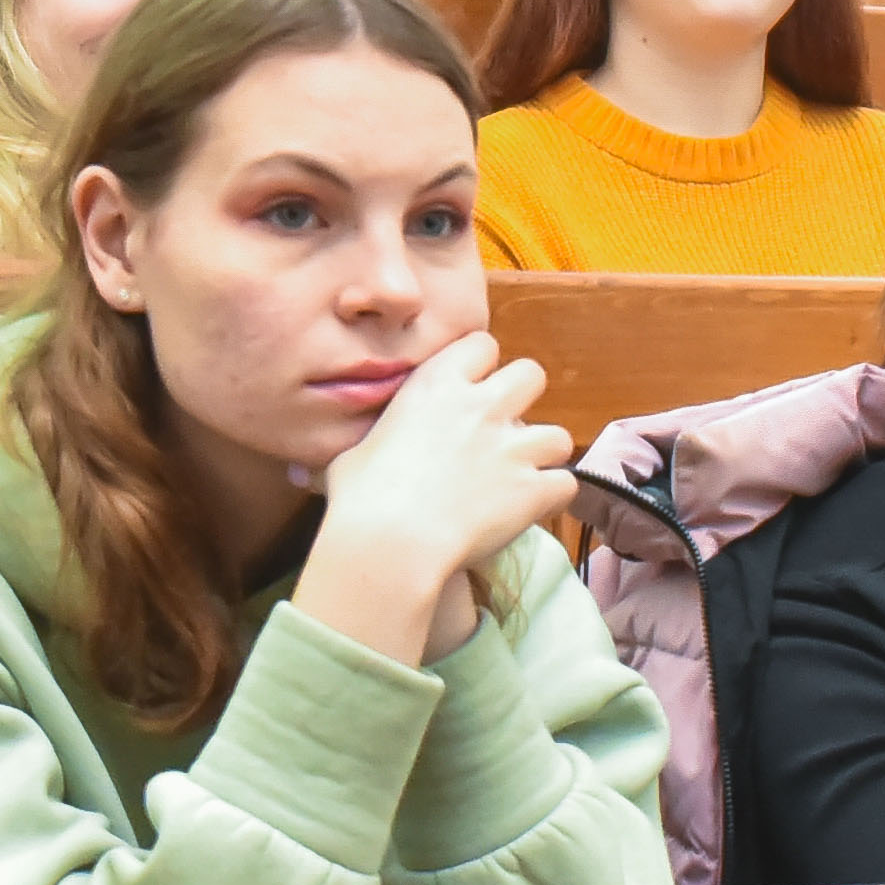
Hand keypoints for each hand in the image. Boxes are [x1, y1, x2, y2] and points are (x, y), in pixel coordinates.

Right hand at [300, 334, 574, 665]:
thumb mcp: (348, 456)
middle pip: (531, 374)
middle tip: (501, 431)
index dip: (480, 368)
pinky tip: (530, 511)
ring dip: (542, 455)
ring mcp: (513, 446)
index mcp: (436, 384)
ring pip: (557, 434)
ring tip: (520, 478)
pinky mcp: (533, 488)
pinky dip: (551, 498)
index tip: (469, 392)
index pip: (481, 345)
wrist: (391, 540)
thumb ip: (362, 448)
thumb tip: (319, 468)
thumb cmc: (359, 497)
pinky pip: (565, 483)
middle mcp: (482, 405)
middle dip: (522, 399)